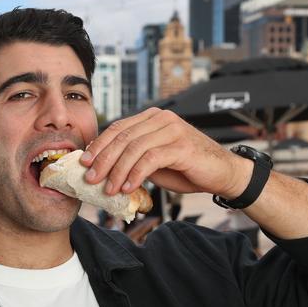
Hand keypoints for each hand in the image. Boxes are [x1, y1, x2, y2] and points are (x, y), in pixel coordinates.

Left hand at [79, 108, 251, 198]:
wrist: (223, 174)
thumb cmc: (186, 168)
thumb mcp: (153, 160)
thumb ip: (132, 157)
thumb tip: (101, 168)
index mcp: (151, 118)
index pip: (117, 128)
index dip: (99, 145)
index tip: (84, 162)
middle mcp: (161, 119)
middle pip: (122, 137)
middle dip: (103, 159)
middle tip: (90, 178)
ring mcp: (172, 130)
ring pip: (133, 148)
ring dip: (117, 171)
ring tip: (108, 189)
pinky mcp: (181, 146)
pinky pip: (150, 159)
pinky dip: (135, 174)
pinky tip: (128, 188)